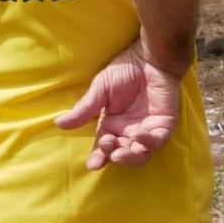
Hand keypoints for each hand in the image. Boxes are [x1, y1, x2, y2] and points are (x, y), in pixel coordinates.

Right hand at [57, 38, 187, 168]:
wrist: (149, 57)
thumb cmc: (124, 70)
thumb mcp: (100, 90)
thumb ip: (84, 109)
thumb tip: (59, 124)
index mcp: (112, 125)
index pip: (104, 147)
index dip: (98, 157)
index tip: (93, 165)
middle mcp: (129, 131)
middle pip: (122, 154)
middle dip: (114, 155)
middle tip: (108, 146)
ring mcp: (147, 129)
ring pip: (140, 154)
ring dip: (130, 157)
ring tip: (120, 152)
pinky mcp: (164, 124)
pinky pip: (158, 140)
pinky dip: (148, 143)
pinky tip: (138, 136)